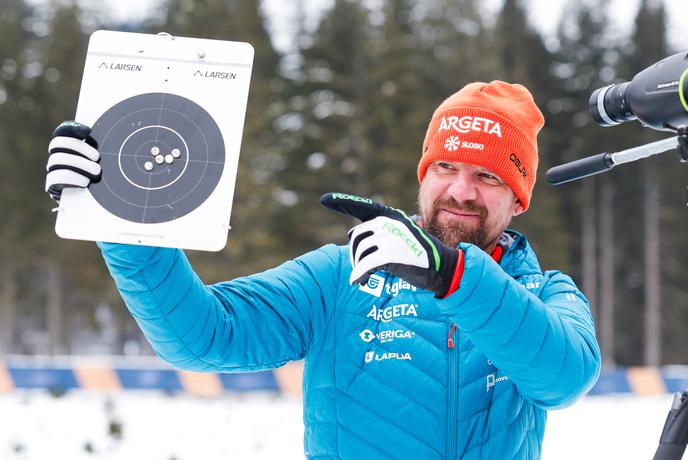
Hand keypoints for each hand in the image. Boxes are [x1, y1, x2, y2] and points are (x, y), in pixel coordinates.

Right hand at [45, 121, 100, 201]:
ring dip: (79, 164)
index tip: (88, 131)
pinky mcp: (52, 187)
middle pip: (58, 144)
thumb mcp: (102, 162)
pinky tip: (84, 182)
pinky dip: (71, 178)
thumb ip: (99, 148)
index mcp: (67, 148)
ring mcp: (53, 171)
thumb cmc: (100, 178)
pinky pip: (55, 177)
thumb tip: (97, 135)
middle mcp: (57, 157)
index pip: (61, 132)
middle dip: (80, 148)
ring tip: (96, 171)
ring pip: (57, 160)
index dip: (71, 128)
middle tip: (97, 157)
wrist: (92, 203)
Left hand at [320, 192, 463, 297]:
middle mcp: (389, 222)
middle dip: (355, 254)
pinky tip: (359, 282)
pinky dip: (359, 275)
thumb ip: (378, 232)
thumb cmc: (416, 253)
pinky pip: (366, 266)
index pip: (362, 206)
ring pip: (360, 252)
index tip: (324, 199)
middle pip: (357, 237)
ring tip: (363, 276)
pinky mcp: (392, 254)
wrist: (441, 266)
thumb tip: (351, 236)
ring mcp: (391, 237)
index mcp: (390, 215)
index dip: (342, 202)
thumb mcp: (398, 235)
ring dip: (358, 267)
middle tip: (361, 267)